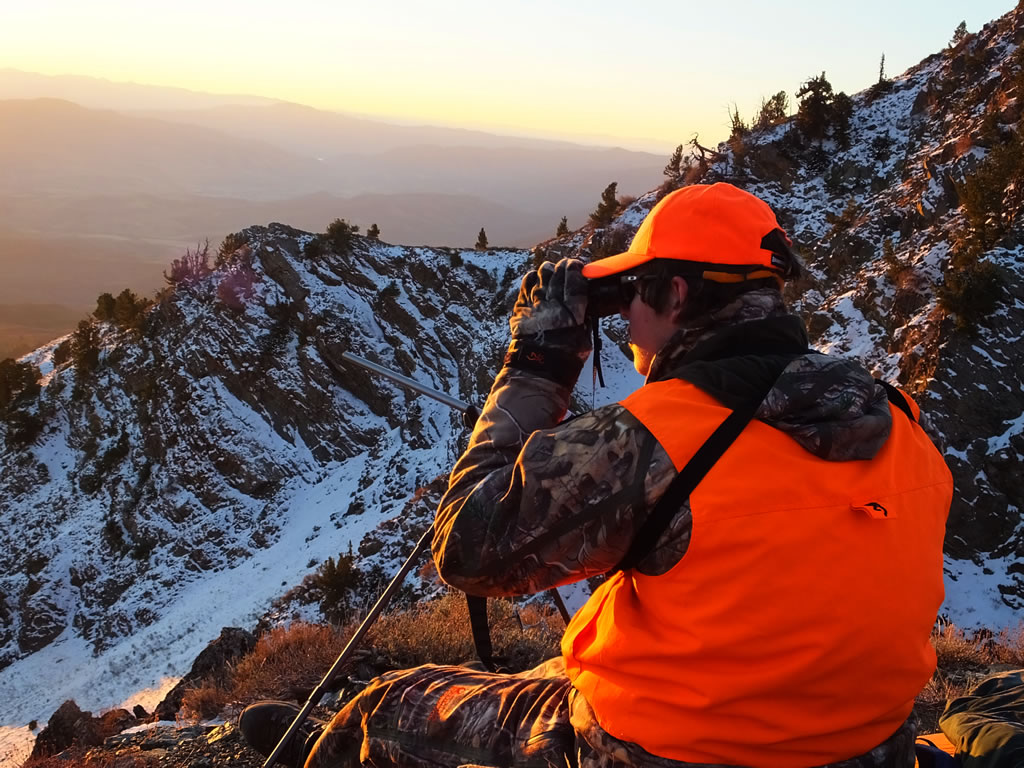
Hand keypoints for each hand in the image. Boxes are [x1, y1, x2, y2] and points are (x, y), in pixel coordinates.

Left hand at [505, 259, 590, 385]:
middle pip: (558, 276)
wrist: (537, 372)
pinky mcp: (521, 309)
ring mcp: (535, 306)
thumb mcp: (584, 340)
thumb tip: (586, 306)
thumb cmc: (565, 359)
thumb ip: (585, 320)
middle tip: (566, 267)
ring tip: (551, 271)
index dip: (577, 269)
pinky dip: (531, 279)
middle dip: (563, 267)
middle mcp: (553, 306)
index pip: (575, 283)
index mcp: (572, 314)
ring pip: (541, 277)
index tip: (579, 265)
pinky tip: (535, 278)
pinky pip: (525, 286)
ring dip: (548, 271)